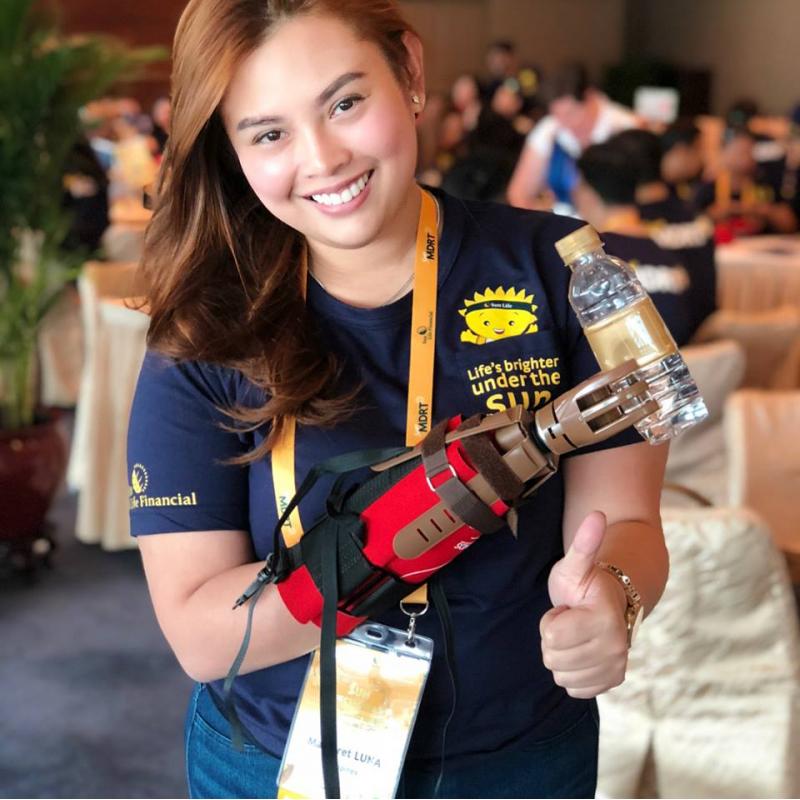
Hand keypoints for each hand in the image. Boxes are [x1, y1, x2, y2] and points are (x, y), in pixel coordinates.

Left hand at [540, 511, 628, 698]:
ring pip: (561, 675)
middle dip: (554, 638)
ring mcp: (616, 667)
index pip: (551, 637)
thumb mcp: (576, 563)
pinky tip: (581, 651)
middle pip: (553, 658)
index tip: (566, 608)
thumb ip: (585, 543)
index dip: (552, 620)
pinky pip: (574, 688)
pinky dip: (572, 672)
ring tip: (576, 634)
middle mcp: (616, 647)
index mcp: (604, 618)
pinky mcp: (612, 682)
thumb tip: (597, 514)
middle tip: (571, 620)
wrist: (610, 603)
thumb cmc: (586, 582)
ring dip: (562, 655)